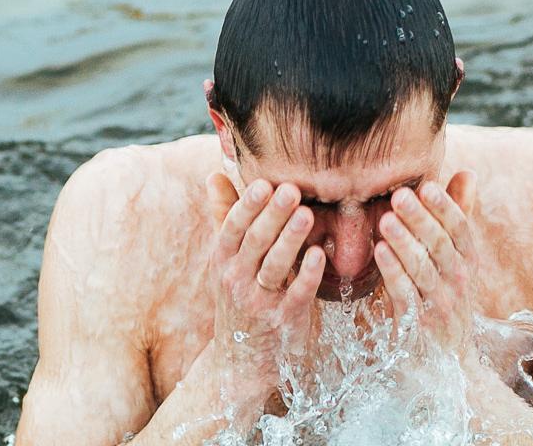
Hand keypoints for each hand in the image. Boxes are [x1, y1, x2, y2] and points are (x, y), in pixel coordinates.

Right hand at [204, 175, 328, 377]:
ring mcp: (258, 302)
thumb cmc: (238, 296)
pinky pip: (296, 294)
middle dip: (273, 215)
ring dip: (290, 239)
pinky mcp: (283, 320)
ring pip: (274, 267)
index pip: (233, 228)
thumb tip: (214, 174)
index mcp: (222, 260)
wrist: (242, 358)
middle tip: (291, 189)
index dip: (248, 205)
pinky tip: (318, 253)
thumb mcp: (225, 260)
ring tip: (307, 214)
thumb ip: (224, 217)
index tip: (264, 183)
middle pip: (255, 243)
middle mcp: (235, 280)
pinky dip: (306, 274)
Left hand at [375, 171, 482, 357]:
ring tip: (386, 220)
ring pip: (424, 269)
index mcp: (468, 262)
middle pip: (441, 245)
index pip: (461, 230)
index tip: (427, 185)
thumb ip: (459, 217)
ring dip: (405, 243)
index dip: (446, 207)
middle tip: (400, 195)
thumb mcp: (456, 259)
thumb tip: (468, 174)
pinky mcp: (420, 324)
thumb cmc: (446, 299)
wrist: (448, 362)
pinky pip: (407, 295)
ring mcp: (441, 304)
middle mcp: (459, 281)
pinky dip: (394, 272)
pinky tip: (380, 251)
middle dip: (421, 219)